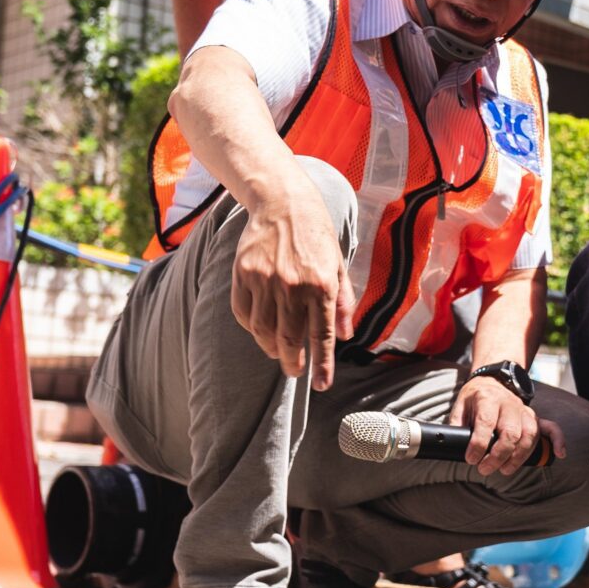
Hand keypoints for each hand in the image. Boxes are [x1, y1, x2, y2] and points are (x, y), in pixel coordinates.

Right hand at [231, 167, 353, 390]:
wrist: (283, 202)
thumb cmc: (316, 236)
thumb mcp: (339, 265)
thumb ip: (343, 301)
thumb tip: (345, 335)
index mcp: (322, 284)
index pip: (322, 335)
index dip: (322, 364)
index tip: (321, 385)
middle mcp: (293, 285)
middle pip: (289, 339)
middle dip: (293, 362)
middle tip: (296, 371)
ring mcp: (265, 280)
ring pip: (263, 330)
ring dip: (271, 348)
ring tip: (279, 352)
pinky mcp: (243, 273)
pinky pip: (243, 312)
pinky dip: (251, 327)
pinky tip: (260, 330)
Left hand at [450, 376, 561, 476]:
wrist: (493, 380)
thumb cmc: (475, 397)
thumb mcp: (460, 405)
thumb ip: (456, 425)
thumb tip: (452, 446)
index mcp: (488, 399)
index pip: (486, 423)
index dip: (478, 445)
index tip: (470, 459)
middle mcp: (509, 404)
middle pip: (510, 433)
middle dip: (498, 456)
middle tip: (484, 469)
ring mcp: (524, 410)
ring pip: (529, 435)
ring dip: (518, 457)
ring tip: (504, 470)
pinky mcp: (534, 417)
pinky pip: (551, 427)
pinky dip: (557, 440)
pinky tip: (559, 454)